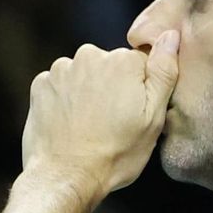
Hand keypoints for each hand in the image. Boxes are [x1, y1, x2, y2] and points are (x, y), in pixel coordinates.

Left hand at [21, 31, 180, 195]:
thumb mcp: (153, 119)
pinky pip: (63, 86)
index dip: (142, 91)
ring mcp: (62, 69)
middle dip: (115, 88)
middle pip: (112, 66)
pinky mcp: (41, 85)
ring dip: (90, 94)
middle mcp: (90, 55)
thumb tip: (171, 36)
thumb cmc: (116, 153)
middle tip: (114, 124)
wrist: (65, 176)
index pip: (142, 65)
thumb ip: (164, 73)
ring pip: (86, 75)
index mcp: (123, 61)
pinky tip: (73, 125)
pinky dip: (68, 100)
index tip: (135, 115)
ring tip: (92, 127)